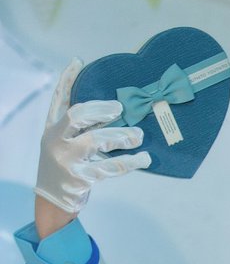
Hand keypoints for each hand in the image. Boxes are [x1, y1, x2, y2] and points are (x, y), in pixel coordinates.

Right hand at [35, 59, 150, 215]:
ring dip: (121, 136)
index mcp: (52, 128)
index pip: (59, 99)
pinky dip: (130, 162)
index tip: (78, 61)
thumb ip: (79, 126)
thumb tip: (112, 107)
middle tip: (120, 109)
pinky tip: (144, 158)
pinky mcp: (79, 178)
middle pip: (77, 115)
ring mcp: (66, 160)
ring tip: (139, 135)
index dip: (67, 79)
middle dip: (101, 109)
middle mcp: (55, 140)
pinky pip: (109, 166)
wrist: (52, 201)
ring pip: (96, 140)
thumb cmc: (65, 166)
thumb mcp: (63, 143)